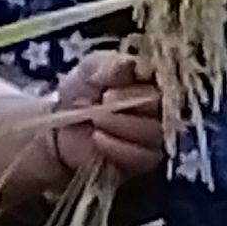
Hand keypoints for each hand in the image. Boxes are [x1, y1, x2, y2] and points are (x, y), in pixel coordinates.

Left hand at [51, 47, 168, 179]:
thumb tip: (132, 64)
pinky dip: (118, 147)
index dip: (150, 74)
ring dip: (122, 124)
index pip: (168, 74)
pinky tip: (98, 138)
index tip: (134, 73)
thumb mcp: (91, 70)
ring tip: (96, 119)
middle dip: (133, 99)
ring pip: (155, 132)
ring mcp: (156, 136)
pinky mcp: (144, 161)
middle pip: (164, 103)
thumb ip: (111, 65)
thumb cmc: (80, 93)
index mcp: (154, 79)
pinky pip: (142, 157)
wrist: (58, 130)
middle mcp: (162, 107)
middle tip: (106, 98)